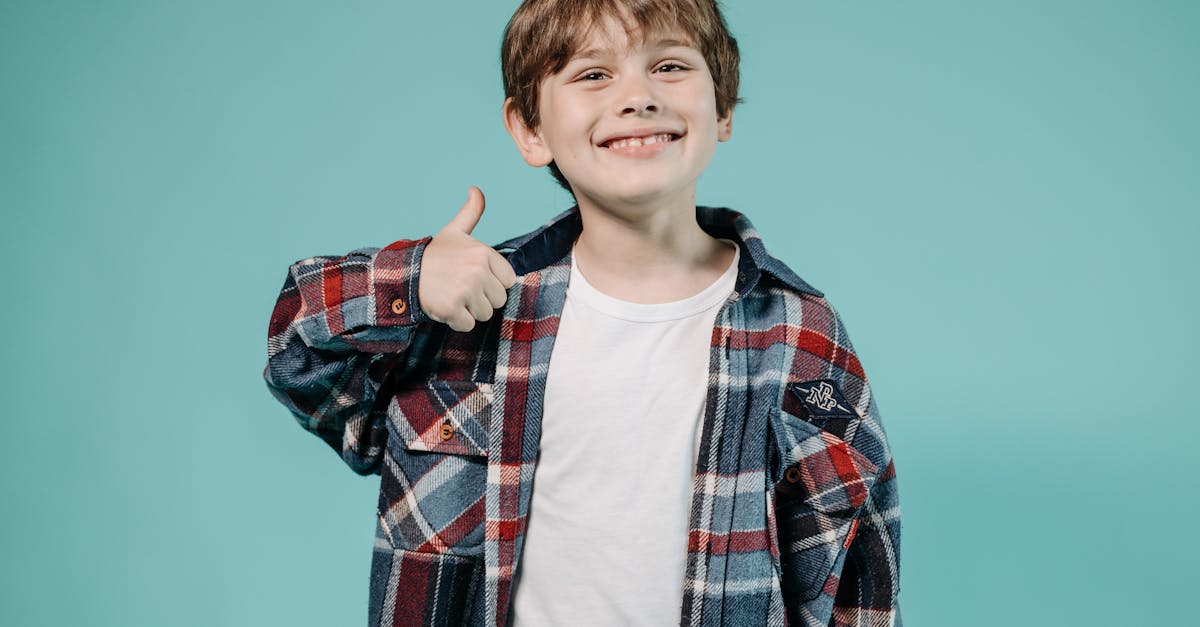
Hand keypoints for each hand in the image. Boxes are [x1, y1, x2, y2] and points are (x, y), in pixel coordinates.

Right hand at [418, 186, 517, 331]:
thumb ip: (471, 212)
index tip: (474, 275)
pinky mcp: (452, 309)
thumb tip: (476, 189)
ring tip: (452, 294)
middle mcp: (477, 271)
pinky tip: (445, 306)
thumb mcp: (455, 231)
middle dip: (482, 298)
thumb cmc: (435, 255)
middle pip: (499, 299)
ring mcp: (465, 291)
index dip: (493, 282)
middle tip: (461, 287)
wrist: (404, 274)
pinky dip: (456, 321)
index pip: (509, 280)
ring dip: (469, 310)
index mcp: (483, 253)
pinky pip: (468, 325)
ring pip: (485, 313)